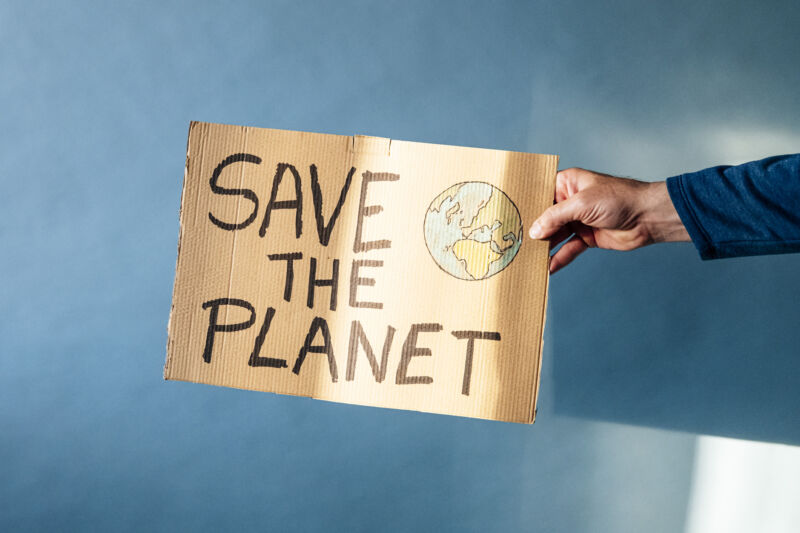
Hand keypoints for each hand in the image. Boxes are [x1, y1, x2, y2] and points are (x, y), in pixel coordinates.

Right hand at [529, 168, 689, 272]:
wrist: (648, 217)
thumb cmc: (619, 198)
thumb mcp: (581, 204)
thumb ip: (554, 217)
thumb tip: (534, 231)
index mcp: (568, 183)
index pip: (540, 194)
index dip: (526, 206)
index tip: (509, 218)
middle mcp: (570, 201)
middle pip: (545, 217)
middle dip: (532, 230)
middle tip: (513, 242)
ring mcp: (579, 220)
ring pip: (555, 235)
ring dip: (544, 247)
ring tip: (527, 258)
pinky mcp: (587, 237)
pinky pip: (569, 249)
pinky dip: (559, 258)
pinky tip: (548, 267)